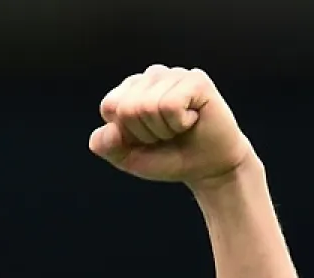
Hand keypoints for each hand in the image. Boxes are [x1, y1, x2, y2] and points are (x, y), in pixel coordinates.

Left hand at [89, 66, 254, 188]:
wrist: (208, 167)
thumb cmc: (168, 157)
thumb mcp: (129, 157)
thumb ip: (107, 145)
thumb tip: (106, 130)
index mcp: (131, 89)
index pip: (110, 106)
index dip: (127, 133)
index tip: (145, 138)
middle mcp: (151, 75)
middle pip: (128, 108)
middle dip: (145, 133)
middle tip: (166, 134)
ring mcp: (174, 74)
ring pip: (148, 107)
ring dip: (164, 130)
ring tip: (179, 128)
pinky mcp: (196, 79)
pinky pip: (170, 106)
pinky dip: (179, 123)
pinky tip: (192, 120)